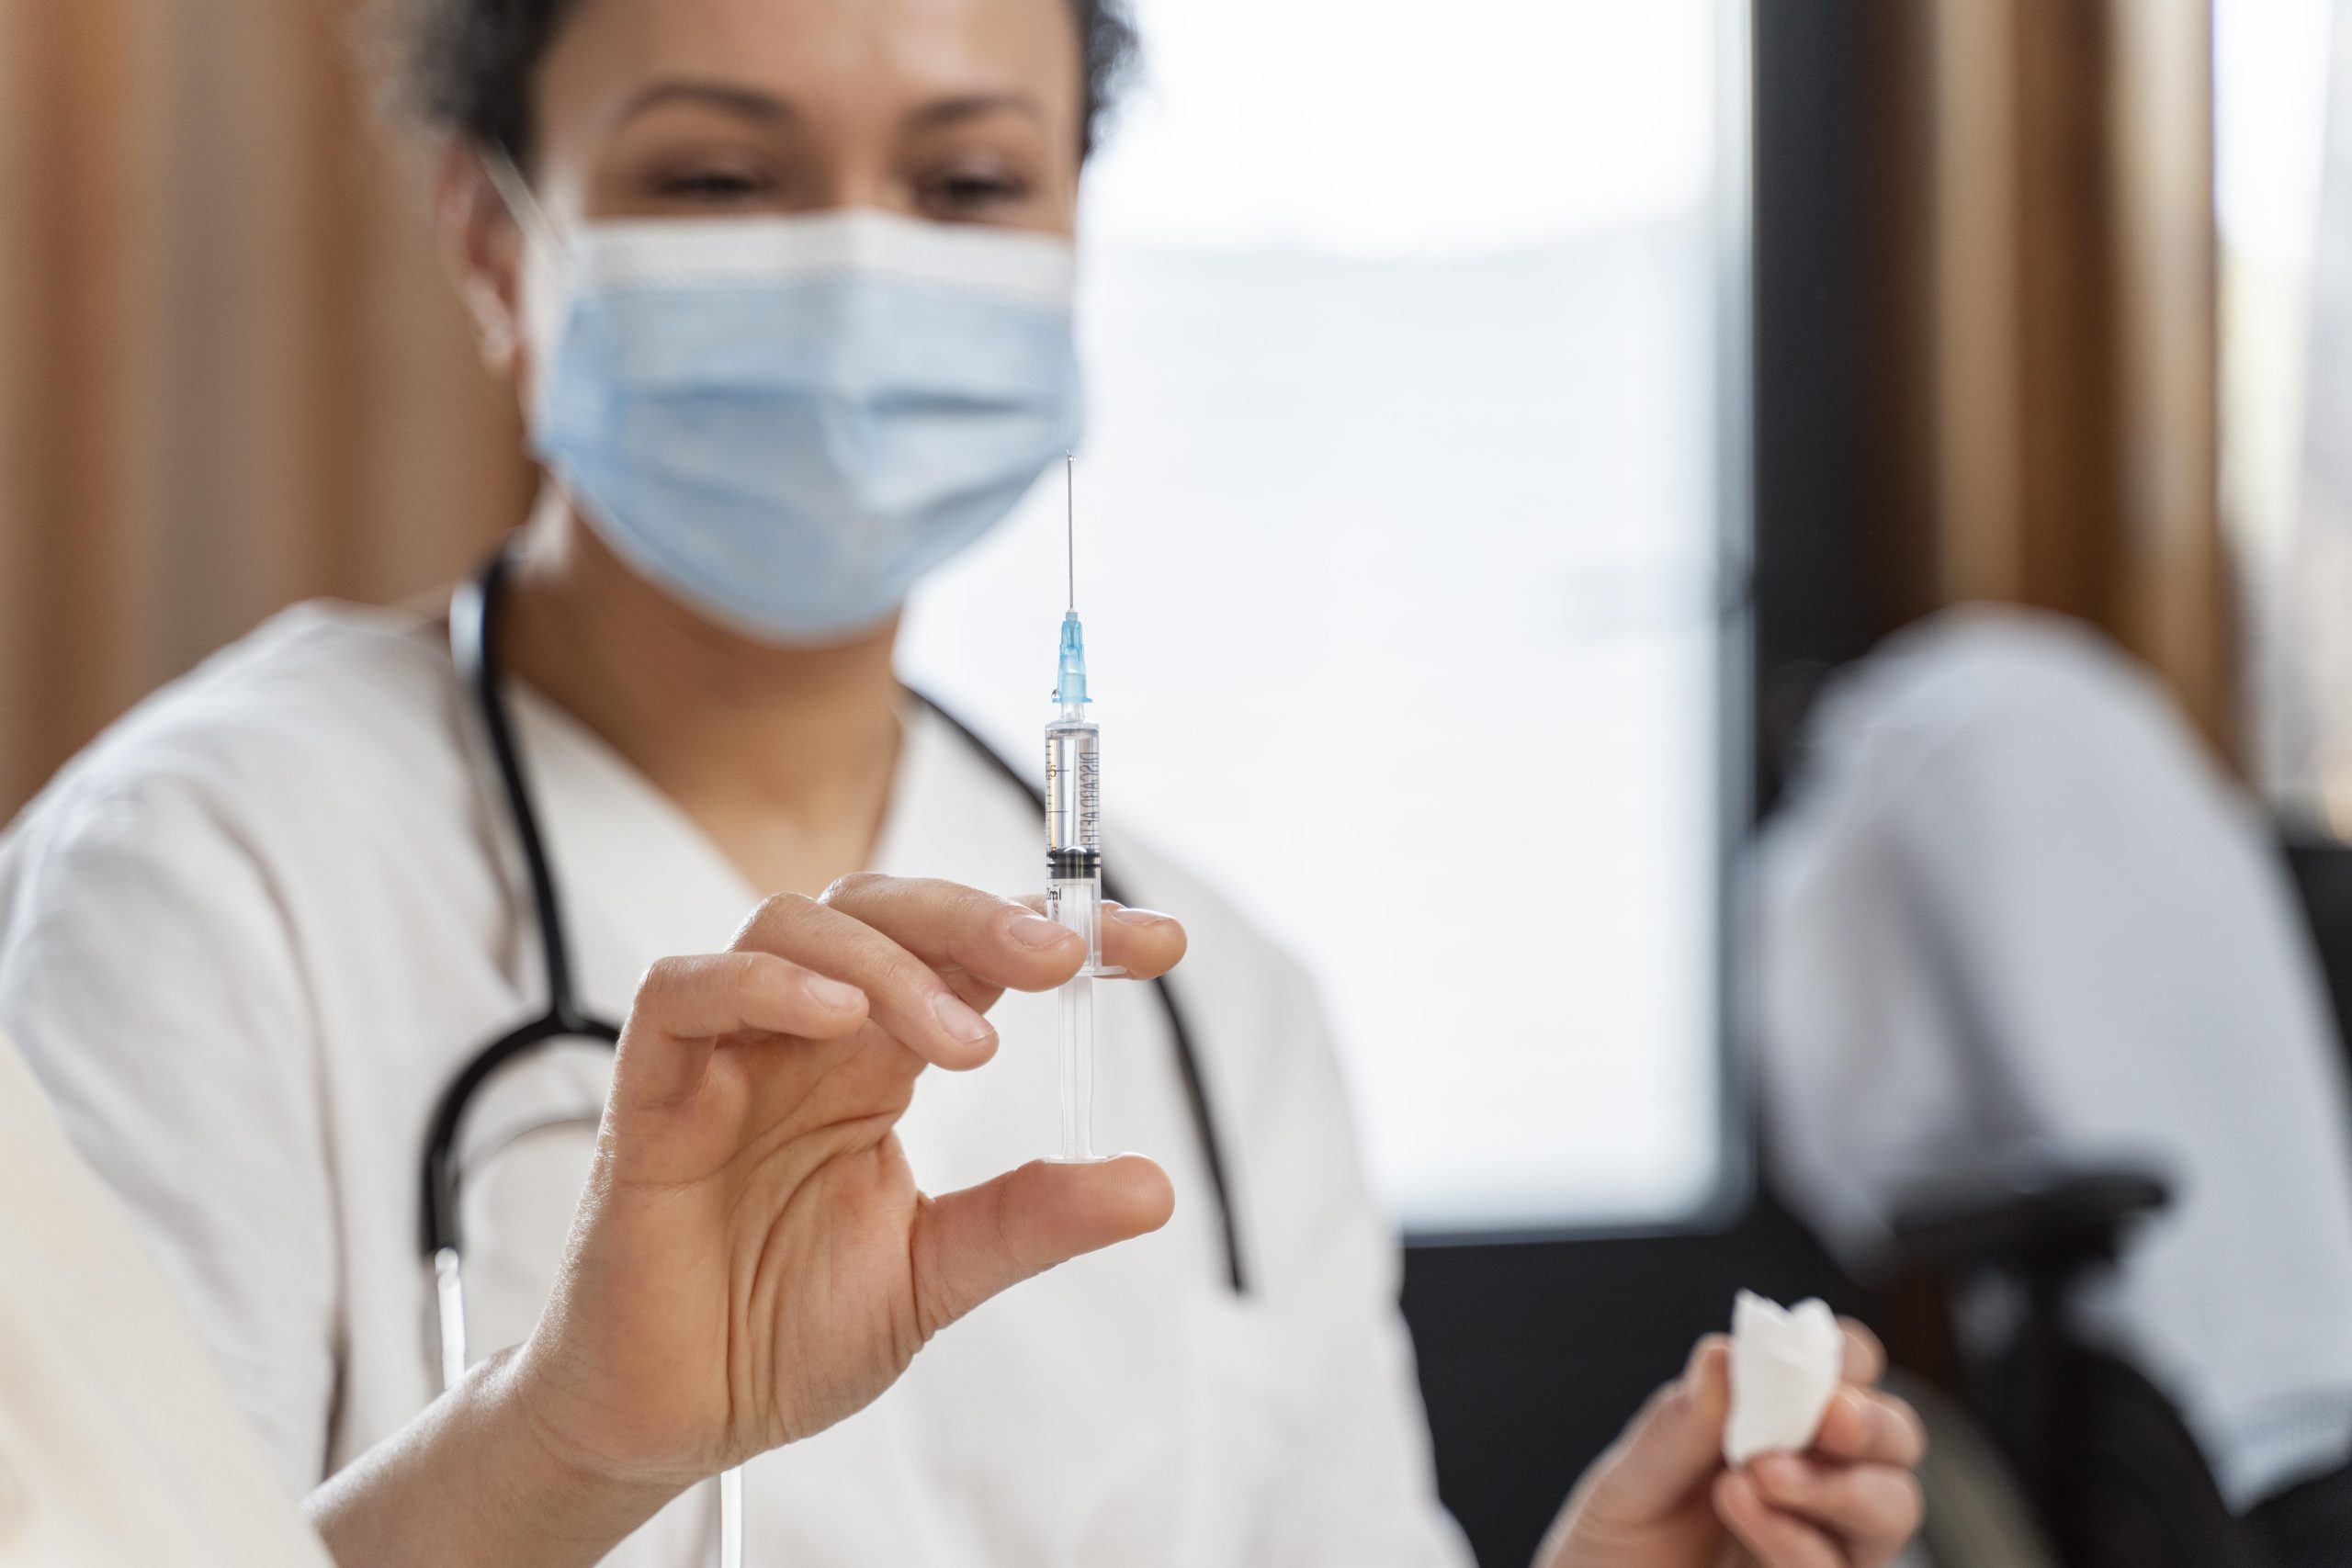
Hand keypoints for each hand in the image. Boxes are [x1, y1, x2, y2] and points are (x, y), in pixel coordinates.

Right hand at [513, 874, 1185, 1491]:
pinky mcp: (652, 1093)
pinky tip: (840, 1019)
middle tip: (1065, 958)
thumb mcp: (937, 1275)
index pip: (972, 957)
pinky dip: (762, 985)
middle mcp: (807, 1036)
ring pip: (798, 928)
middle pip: (886, 910)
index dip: (1060, 930)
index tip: (1160, 943)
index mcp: (877, 1061)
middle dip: (981, 916)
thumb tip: (1154, 1186)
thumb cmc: (780, 1332)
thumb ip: (1030, 1220)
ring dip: (891, 962)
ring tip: (968, 1043)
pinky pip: (685, 993)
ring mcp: (728, 1055)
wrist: (671, 1420)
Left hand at [1537, 1321, 1924, 1567]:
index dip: (1843, 1353)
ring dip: (1836, 1485)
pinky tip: (1746, 1513)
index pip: (1844, 1367)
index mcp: (1775, 1421)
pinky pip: (1843, 1567)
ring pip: (1892, 1505)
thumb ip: (1678, 1427)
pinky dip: (1799, 1542)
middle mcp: (1816, 1477)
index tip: (1812, 1357)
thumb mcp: (1629, 1482)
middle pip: (1894, 1435)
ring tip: (1760, 1474)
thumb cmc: (1617, 1545)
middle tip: (1829, 1418)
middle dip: (1869, 1422)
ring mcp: (1826, 1541)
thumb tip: (1722, 1353)